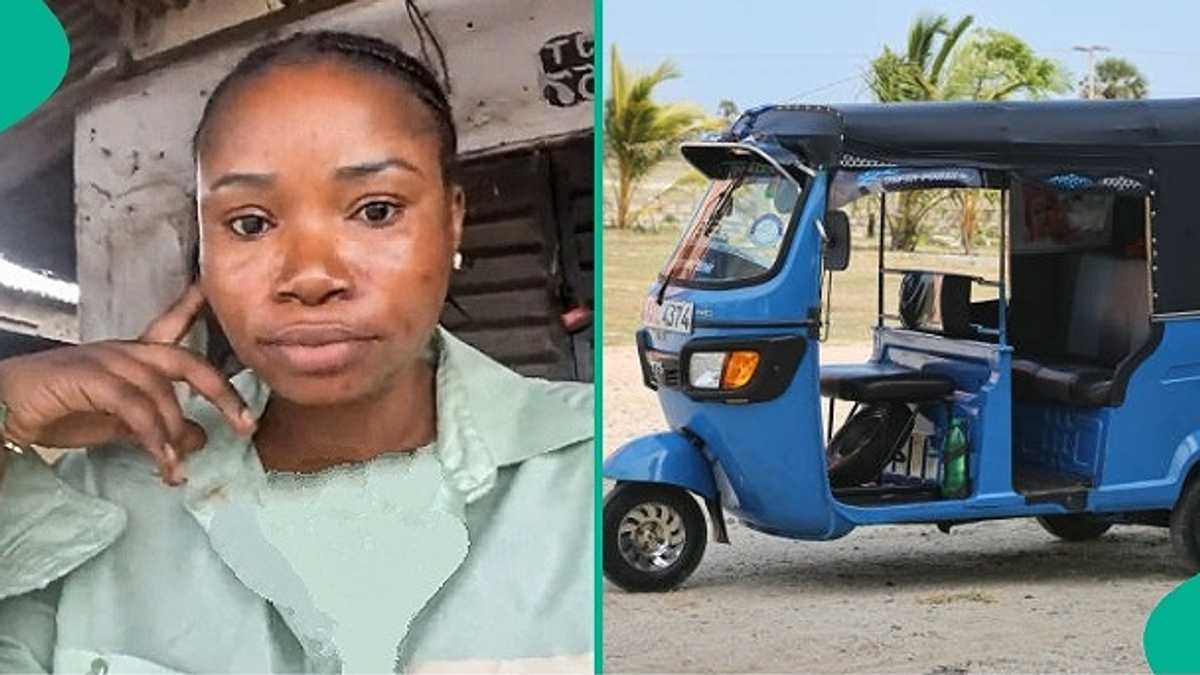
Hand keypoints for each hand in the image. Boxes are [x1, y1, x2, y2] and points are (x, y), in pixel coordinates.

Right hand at [0, 285, 254, 484]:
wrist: (6, 409)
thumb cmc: (60, 410)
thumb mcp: (120, 424)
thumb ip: (160, 427)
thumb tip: (202, 438)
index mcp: (132, 356)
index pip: (171, 327)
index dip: (196, 310)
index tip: (218, 292)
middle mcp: (125, 351)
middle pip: (185, 362)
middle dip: (221, 393)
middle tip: (245, 424)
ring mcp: (107, 360)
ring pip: (160, 391)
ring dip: (175, 432)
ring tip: (177, 467)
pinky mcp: (89, 378)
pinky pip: (133, 407)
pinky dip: (153, 436)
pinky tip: (161, 461)